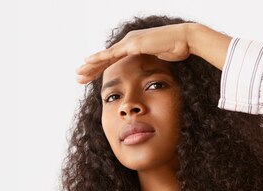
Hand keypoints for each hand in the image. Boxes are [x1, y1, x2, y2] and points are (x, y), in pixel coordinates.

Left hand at [75, 23, 193, 83]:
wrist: (184, 40)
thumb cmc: (177, 50)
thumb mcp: (161, 62)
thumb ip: (152, 66)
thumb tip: (151, 77)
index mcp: (134, 46)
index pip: (113, 60)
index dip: (101, 69)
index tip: (91, 78)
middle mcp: (128, 42)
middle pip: (105, 58)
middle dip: (91, 69)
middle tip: (78, 77)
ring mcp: (129, 42)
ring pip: (105, 56)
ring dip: (90, 65)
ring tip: (78, 74)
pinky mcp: (131, 45)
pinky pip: (112, 54)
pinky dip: (99, 58)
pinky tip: (88, 62)